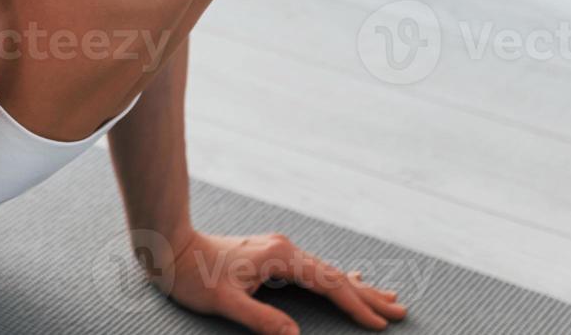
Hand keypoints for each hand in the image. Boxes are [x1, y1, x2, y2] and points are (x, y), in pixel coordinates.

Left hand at [152, 231, 407, 334]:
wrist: (170, 247)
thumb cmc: (192, 275)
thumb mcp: (224, 302)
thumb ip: (261, 319)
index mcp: (280, 256)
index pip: (328, 282)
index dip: (355, 304)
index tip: (379, 324)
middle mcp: (284, 248)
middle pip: (335, 274)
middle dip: (367, 295)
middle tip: (400, 310)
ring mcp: (278, 250)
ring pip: (326, 271)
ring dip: (355, 286)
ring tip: (385, 297)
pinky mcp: (271, 255)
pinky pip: (313, 269)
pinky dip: (335, 278)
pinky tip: (348, 277)